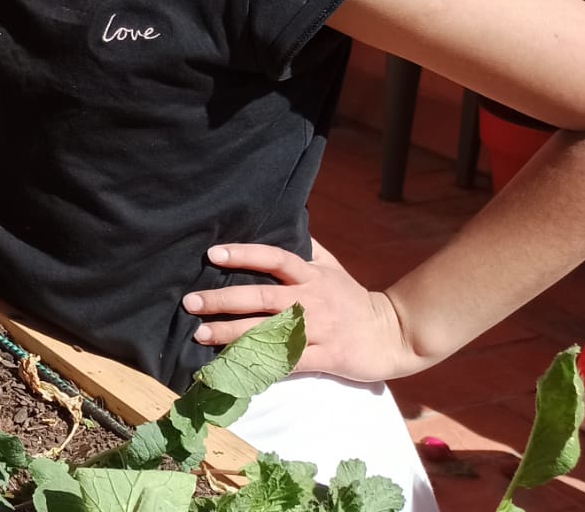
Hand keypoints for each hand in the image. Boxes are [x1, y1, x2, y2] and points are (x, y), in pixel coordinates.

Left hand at [183, 241, 418, 381]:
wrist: (393, 336)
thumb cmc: (354, 300)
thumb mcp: (332, 268)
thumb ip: (306, 247)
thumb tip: (283, 218)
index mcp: (311, 276)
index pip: (275, 258)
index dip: (245, 254)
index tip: (213, 254)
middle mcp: (311, 300)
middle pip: (262, 297)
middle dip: (223, 300)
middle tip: (190, 302)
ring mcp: (318, 329)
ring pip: (269, 331)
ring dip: (231, 333)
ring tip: (200, 334)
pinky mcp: (326, 357)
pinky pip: (288, 361)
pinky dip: (261, 363)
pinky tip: (235, 365)